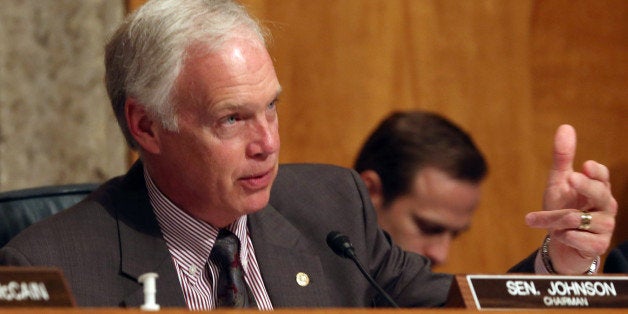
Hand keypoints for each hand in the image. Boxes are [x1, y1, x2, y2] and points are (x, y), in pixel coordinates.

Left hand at [525, 124, 616, 273]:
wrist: (562, 245)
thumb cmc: (563, 209)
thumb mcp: (559, 183)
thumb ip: (563, 158)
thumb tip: (566, 127)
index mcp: (597, 188)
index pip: (601, 177)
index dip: (596, 172)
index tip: (586, 165)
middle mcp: (605, 207)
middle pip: (601, 194)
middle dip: (586, 186)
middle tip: (571, 177)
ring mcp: (605, 227)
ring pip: (580, 219)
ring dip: (555, 219)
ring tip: (542, 221)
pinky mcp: (598, 246)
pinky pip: (580, 239)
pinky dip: (564, 236)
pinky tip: (559, 236)